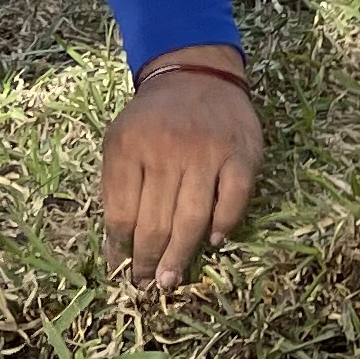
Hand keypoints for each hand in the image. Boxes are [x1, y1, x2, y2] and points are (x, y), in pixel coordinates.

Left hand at [105, 49, 264, 288]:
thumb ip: (118, 186)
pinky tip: (213, 241)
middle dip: (147, 261)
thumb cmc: (154, 117)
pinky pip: (234, 199)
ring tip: (170, 279)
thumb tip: (118, 246)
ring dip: (180, 255)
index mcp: (130, 147)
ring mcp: (207, 151)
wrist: (197, 73)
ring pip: (192, 219)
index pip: (122, 214)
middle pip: (156, 223)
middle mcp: (167, 150)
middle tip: (146, 285)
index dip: (119, 249)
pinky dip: (224, 224)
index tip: (120, 270)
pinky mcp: (241, 153)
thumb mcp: (121, 140)